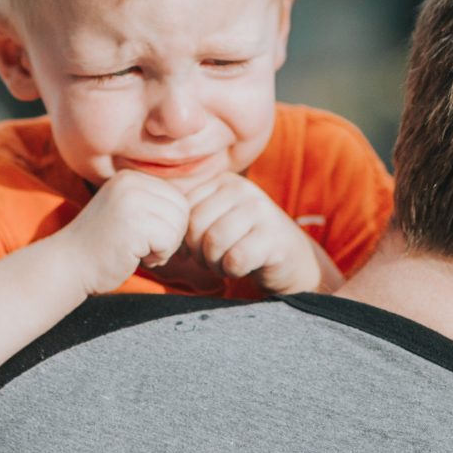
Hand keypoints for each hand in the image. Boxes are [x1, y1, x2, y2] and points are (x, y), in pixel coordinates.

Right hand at [53, 171, 188, 293]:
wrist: (67, 265)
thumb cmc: (101, 246)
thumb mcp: (127, 213)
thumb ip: (153, 205)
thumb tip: (197, 210)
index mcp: (130, 178)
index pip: (176, 197)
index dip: (169, 224)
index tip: (145, 237)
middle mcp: (131, 183)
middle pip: (181, 209)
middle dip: (170, 235)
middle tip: (144, 247)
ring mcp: (131, 201)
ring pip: (178, 225)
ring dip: (165, 247)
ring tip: (138, 251)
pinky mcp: (134, 223)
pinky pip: (169, 240)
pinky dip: (158, 256)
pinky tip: (136, 257)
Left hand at [183, 174, 331, 294]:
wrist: (291, 259)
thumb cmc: (243, 242)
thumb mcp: (216, 221)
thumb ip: (190, 218)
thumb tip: (160, 232)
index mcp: (224, 181)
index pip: (184, 209)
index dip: (184, 237)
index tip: (197, 250)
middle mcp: (243, 190)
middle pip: (196, 226)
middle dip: (198, 252)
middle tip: (213, 260)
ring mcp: (262, 211)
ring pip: (214, 242)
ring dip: (215, 263)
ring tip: (226, 264)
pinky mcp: (274, 237)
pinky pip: (236, 259)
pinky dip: (233, 271)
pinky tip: (242, 268)